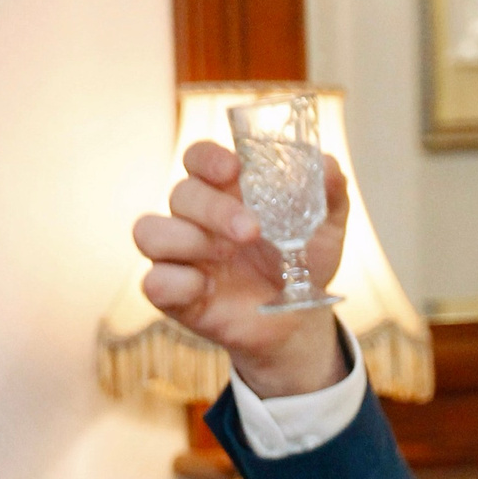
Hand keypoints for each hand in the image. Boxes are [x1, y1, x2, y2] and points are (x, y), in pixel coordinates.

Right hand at [131, 140, 350, 396]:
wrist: (299, 320)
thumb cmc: (302, 262)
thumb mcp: (326, 226)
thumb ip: (328, 191)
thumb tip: (327, 163)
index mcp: (224, 189)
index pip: (197, 158)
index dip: (208, 158)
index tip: (234, 169)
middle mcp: (195, 217)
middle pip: (180, 194)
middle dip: (214, 209)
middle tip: (252, 230)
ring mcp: (180, 255)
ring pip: (149, 231)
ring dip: (187, 240)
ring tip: (227, 256)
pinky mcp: (174, 294)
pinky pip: (153, 281)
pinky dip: (176, 282)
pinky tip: (208, 288)